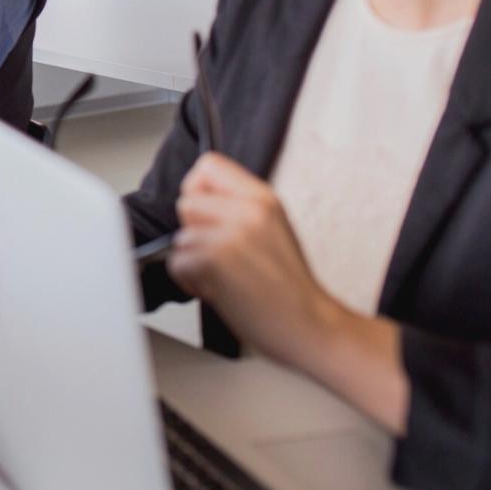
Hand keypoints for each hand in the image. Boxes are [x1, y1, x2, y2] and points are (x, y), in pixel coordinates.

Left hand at [167, 152, 338, 368]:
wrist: (313, 325)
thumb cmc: (289, 287)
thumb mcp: (272, 228)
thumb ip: (238, 209)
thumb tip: (194, 200)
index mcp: (263, 198)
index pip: (209, 164)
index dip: (198, 189)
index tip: (207, 216)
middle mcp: (248, 210)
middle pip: (186, 201)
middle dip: (194, 231)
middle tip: (220, 254)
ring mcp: (232, 234)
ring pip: (180, 237)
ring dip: (193, 262)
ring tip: (225, 277)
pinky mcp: (216, 260)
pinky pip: (177, 264)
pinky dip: (190, 282)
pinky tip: (219, 290)